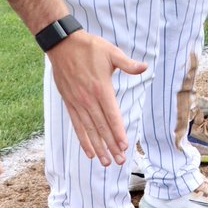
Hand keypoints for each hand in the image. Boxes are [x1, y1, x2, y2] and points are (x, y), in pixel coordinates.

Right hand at [47, 30, 147, 166]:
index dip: (118, 132)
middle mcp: (88, 100)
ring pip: (89, 130)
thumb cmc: (90, 48)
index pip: (112, 115)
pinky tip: (89, 151)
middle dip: (111, 145)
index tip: (124, 146)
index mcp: (101, 89)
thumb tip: (144, 67)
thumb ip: (128, 64)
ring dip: (98, 147)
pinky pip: (77, 125)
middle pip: (101, 127)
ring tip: (106, 162)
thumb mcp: (112, 52)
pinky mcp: (70, 103)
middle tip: (119, 161)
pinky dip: (83, 139)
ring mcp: (78, 103)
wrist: (62, 45)